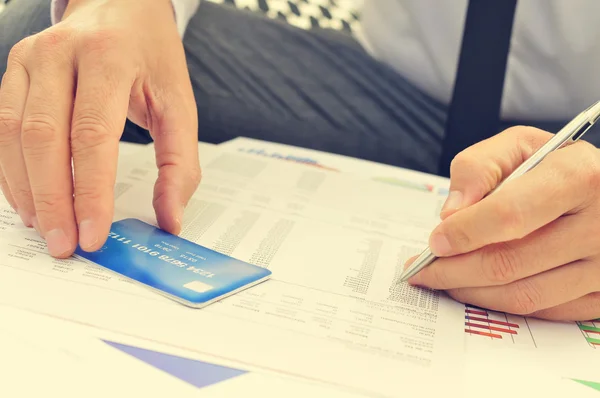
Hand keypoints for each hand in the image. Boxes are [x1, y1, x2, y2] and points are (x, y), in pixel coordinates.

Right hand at [0, 0, 199, 257]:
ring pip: (13, 134)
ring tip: (47, 229)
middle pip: (45, 138)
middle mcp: (62, 53)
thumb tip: (170, 219)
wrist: (121, 5)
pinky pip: (0, 127)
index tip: (94, 234)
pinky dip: (12, 170)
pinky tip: (29, 200)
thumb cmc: (150, 55)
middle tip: (66, 245)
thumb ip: (179, 163)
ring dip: (28, 190)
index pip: (93, 135)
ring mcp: (30, 59)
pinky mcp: (13, 70)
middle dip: (54, 200)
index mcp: (110, 58)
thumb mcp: (179, 103)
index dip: (91, 192)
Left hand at [405, 126, 599, 320]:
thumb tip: (451, 214)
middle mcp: (599, 224)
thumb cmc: (557, 166)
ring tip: (444, 280)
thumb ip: (479, 168)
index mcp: (577, 176)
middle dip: (454, 271)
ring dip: (471, 293)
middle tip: (424, 271)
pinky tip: (478, 289)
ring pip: (524, 296)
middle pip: (510, 263)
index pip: (509, 215)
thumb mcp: (520, 146)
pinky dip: (501, 305)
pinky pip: (542, 311)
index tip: (435, 241)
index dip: (464, 233)